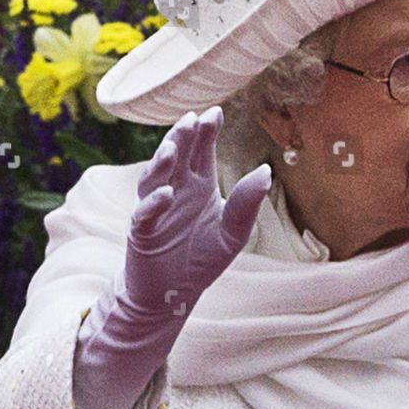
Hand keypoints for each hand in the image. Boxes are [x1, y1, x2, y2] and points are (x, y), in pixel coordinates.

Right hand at [71, 109, 270, 408]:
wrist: (173, 295)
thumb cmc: (201, 261)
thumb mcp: (233, 234)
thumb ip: (246, 205)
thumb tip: (265, 171)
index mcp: (199, 186)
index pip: (201, 152)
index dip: (206, 132)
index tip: (214, 113)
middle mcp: (175, 191)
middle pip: (177, 156)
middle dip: (183, 138)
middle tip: (192, 119)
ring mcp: (155, 209)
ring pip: (155, 177)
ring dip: (162, 162)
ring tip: (174, 148)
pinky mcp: (142, 233)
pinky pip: (145, 214)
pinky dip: (153, 204)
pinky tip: (166, 195)